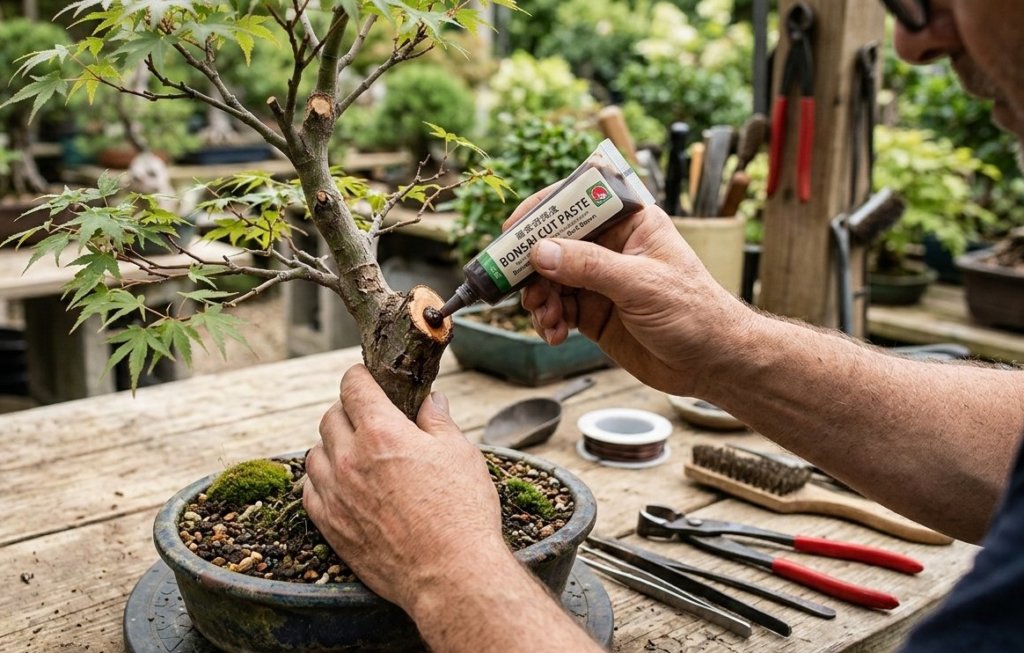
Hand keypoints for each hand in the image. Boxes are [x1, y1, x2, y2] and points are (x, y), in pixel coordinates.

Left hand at [303, 365, 504, 610]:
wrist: (450, 575)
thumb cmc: (462, 512)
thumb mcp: (460, 454)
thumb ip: (438, 421)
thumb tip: (431, 400)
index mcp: (382, 432)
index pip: (353, 386)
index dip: (360, 376)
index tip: (367, 378)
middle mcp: (350, 459)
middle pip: (330, 417)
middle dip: (348, 411)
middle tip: (369, 419)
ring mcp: (335, 494)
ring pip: (314, 453)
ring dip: (331, 445)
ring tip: (355, 452)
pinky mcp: (330, 526)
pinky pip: (309, 490)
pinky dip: (321, 480)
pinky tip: (341, 483)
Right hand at [507, 192, 751, 396]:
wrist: (712, 363)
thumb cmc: (695, 313)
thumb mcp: (641, 284)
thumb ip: (589, 266)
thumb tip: (540, 251)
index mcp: (630, 222)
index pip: (576, 201)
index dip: (541, 212)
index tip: (512, 231)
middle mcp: (610, 246)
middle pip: (553, 243)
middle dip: (532, 267)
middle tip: (520, 288)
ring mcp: (599, 280)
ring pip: (548, 279)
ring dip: (538, 298)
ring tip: (547, 319)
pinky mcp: (592, 311)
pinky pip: (555, 308)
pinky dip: (547, 320)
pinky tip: (555, 334)